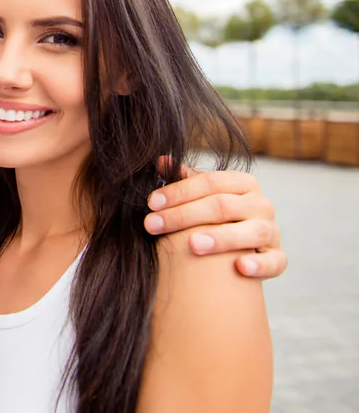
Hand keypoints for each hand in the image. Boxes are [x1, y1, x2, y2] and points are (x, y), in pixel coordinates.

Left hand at [144, 157, 286, 279]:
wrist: (242, 248)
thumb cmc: (216, 217)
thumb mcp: (201, 196)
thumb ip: (183, 179)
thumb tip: (161, 161)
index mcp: (242, 183)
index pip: (210, 182)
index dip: (179, 191)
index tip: (151, 203)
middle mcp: (261, 204)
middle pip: (223, 206)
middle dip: (184, 215)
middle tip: (152, 225)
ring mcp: (272, 231)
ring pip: (252, 231)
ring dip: (222, 238)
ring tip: (193, 245)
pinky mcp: (278, 257)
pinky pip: (275, 261)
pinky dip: (260, 264)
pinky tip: (240, 267)